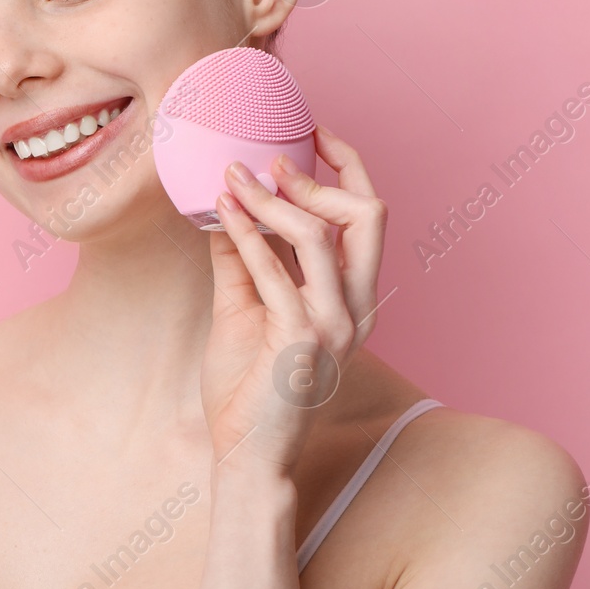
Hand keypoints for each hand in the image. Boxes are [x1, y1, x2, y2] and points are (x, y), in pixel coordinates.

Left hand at [199, 126, 389, 478]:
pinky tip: (220, 212)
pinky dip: (246, 233)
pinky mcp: (302, 340)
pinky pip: (275, 271)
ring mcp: (335, 324)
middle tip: (271, 156)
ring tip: (232, 177)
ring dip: (271, 198)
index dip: (348, 167)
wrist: (248, 456)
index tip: (312, 132)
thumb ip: (243, 257)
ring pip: (319, 234)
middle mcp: (357, 306)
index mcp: (354, 297)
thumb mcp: (245, 307)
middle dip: (322, 174)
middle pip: (369, 214)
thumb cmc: (249, 388)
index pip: (369, 217)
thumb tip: (225, 204)